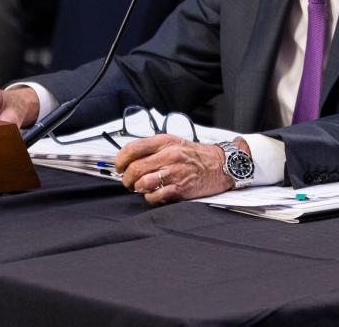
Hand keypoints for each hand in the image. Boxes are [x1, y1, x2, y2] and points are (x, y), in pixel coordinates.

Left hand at [115, 134, 242, 203]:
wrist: (220, 164)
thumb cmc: (195, 155)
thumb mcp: (173, 142)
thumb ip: (152, 148)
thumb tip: (129, 157)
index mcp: (164, 142)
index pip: (132, 148)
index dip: (120, 160)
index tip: (119, 166)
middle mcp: (168, 155)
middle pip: (134, 168)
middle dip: (126, 178)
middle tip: (127, 181)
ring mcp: (174, 172)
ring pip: (142, 183)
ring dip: (137, 188)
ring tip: (140, 187)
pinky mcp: (180, 188)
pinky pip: (155, 196)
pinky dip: (150, 197)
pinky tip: (153, 193)